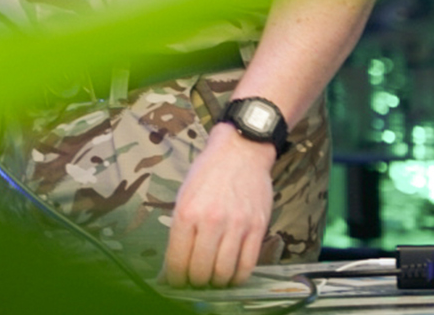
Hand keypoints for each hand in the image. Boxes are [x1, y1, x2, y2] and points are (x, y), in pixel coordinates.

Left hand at [162, 123, 276, 286]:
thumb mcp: (184, 196)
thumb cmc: (208, 173)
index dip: (176, 277)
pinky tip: (232, 275)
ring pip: (225, 272)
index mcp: (187, 213)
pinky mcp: (258, 228)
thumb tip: (176, 260)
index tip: (176, 282)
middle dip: (196, 282)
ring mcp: (237, 226)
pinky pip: (248, 264)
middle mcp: (211, 221)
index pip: (178, 259)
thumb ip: (181, 228)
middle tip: (195, 283)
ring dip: (217, 282)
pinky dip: (239, 276)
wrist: (240, 152)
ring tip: (213, 280)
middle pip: (201, 270)